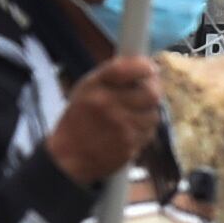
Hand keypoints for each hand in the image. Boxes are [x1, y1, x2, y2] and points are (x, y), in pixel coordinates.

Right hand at [45, 53, 164, 185]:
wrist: (68, 157)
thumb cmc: (80, 118)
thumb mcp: (86, 89)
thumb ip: (113, 75)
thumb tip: (148, 65)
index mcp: (94, 87)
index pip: (126, 69)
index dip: (144, 67)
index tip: (150, 68)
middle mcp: (106, 104)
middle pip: (150, 92)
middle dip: (155, 90)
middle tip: (151, 89)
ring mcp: (119, 126)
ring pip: (153, 114)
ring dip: (148, 113)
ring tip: (134, 114)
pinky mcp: (128, 145)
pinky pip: (149, 132)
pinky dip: (144, 130)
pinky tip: (130, 130)